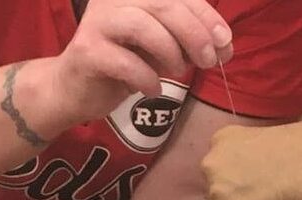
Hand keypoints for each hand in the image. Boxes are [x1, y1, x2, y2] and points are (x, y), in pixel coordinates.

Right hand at [51, 0, 233, 120]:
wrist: (76, 89)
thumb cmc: (124, 65)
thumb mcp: (163, 48)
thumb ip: (191, 42)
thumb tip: (225, 46)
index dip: (205, 16)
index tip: (225, 42)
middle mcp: (114, 0)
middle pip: (163, 4)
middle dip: (193, 33)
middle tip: (208, 60)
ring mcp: (97, 22)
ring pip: (142, 25)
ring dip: (169, 51)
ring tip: (177, 71)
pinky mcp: (86, 51)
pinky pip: (125, 61)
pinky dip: (147, 78)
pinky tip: (153, 89)